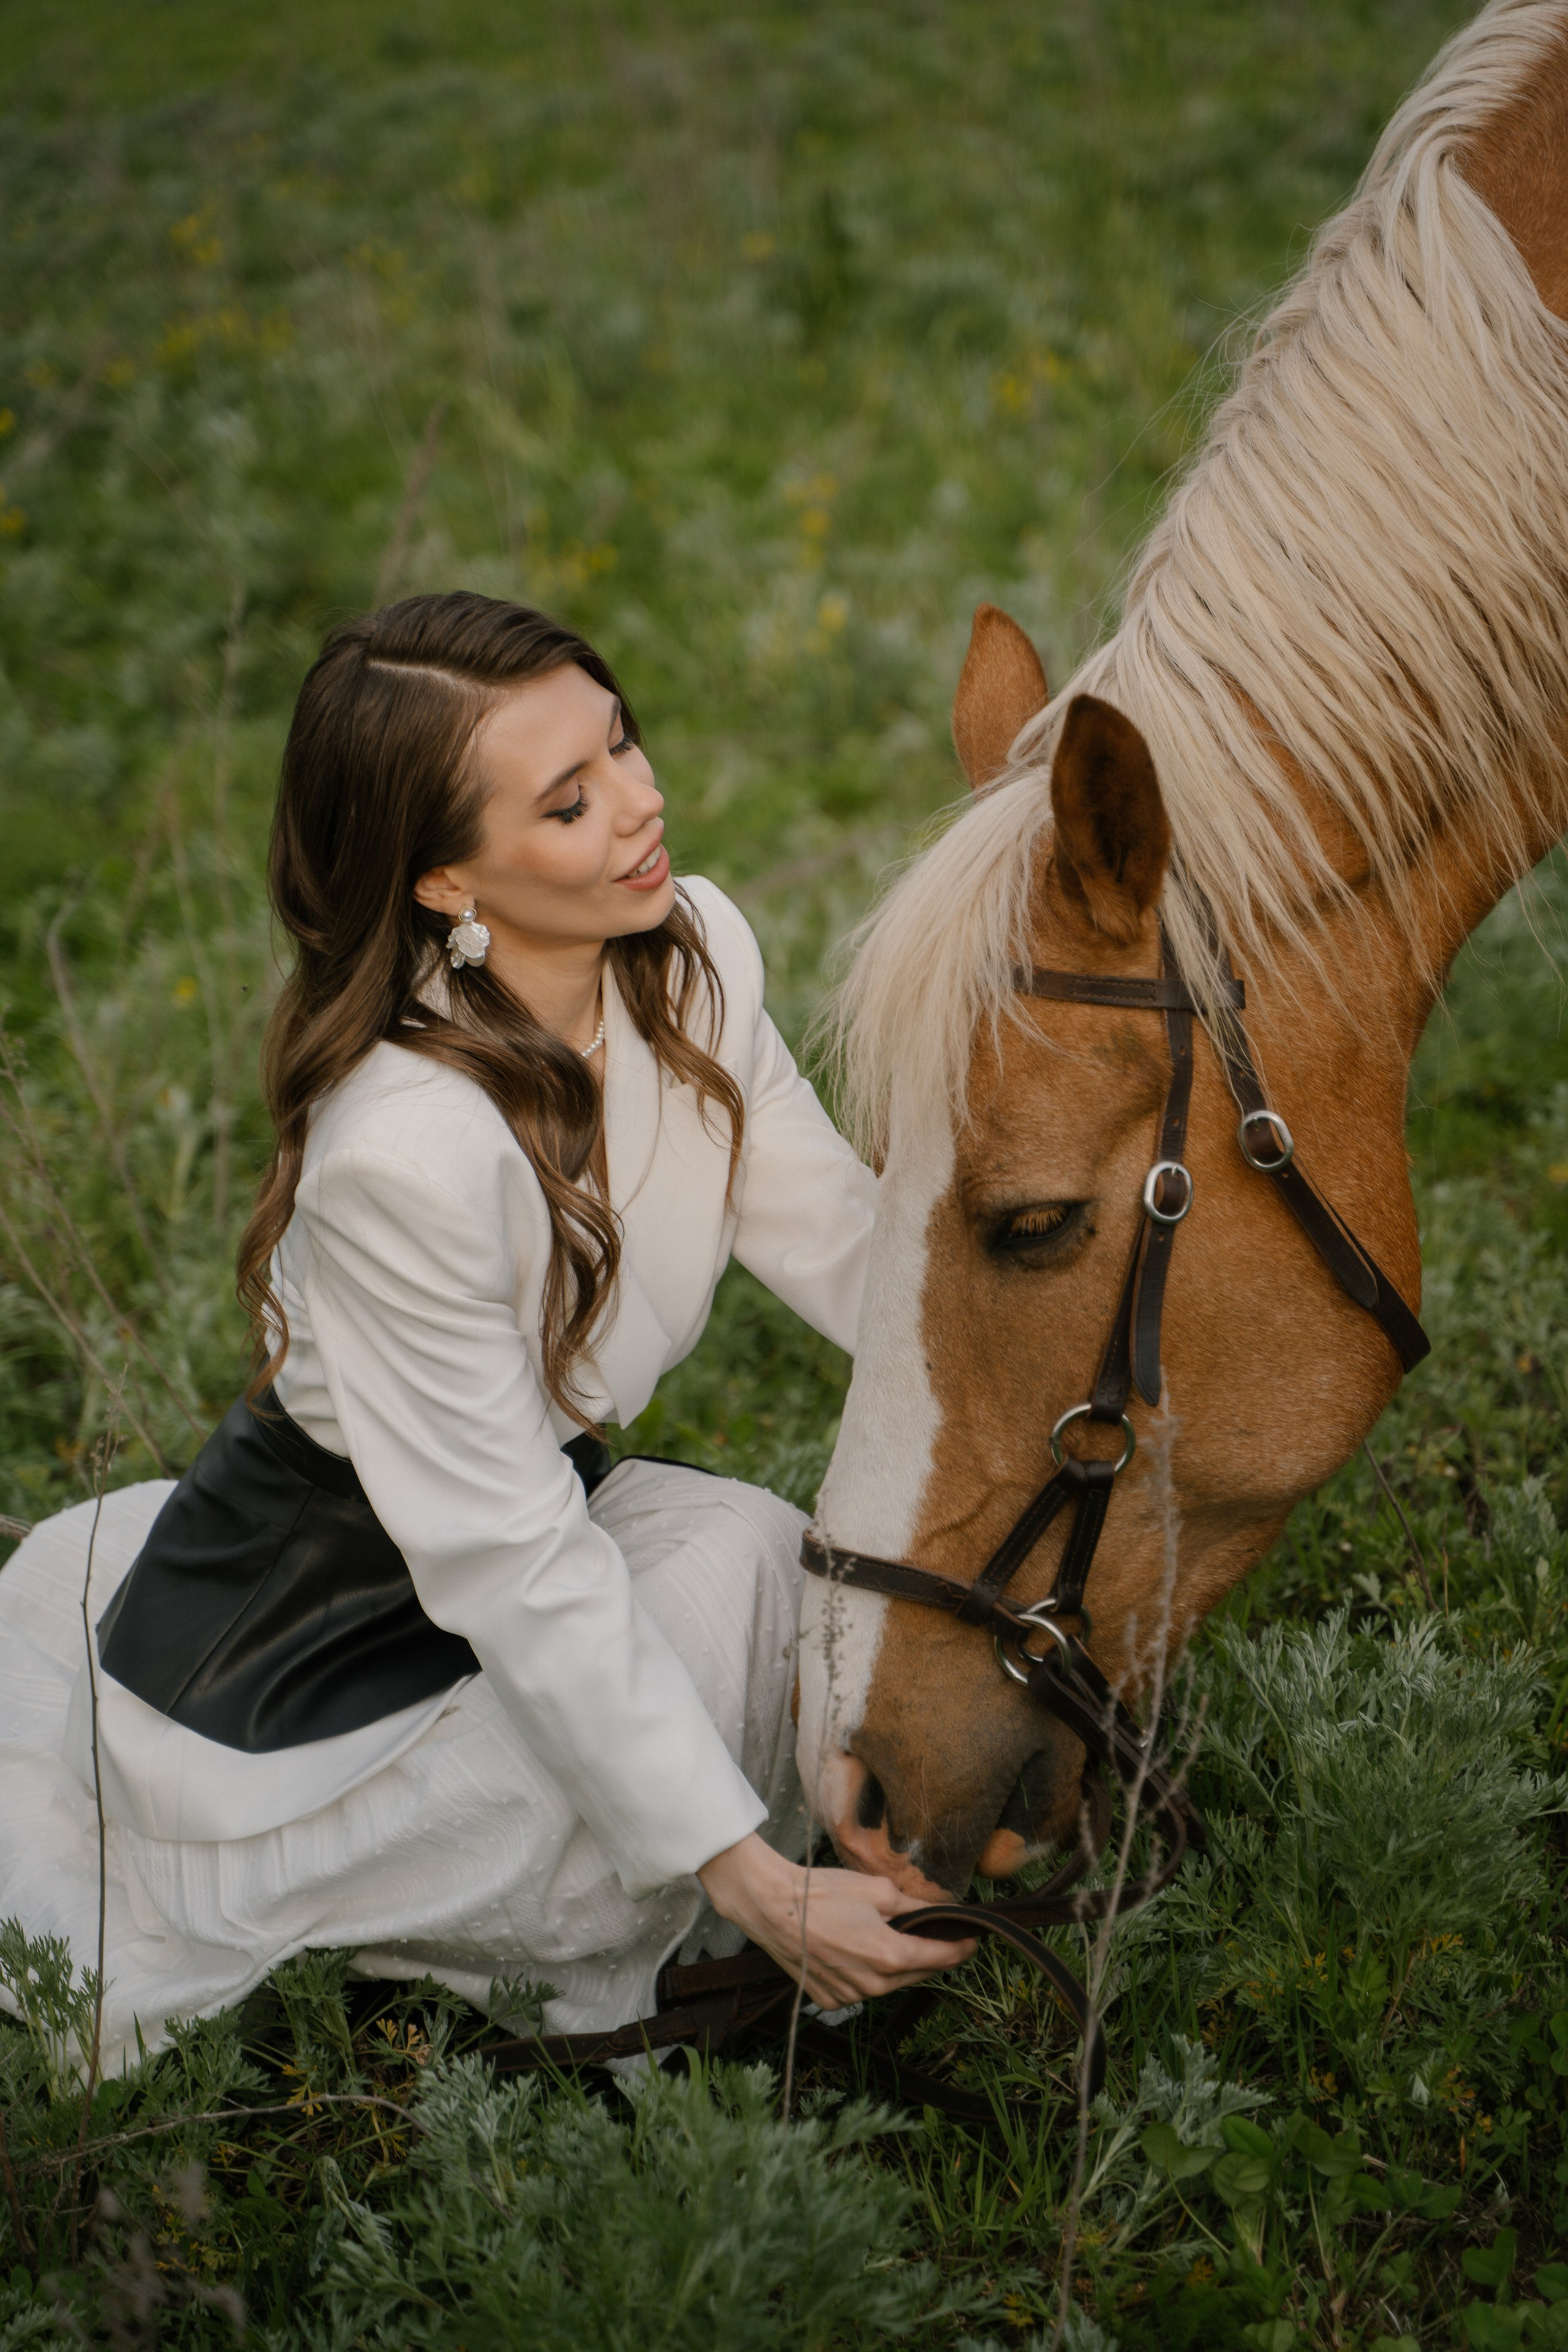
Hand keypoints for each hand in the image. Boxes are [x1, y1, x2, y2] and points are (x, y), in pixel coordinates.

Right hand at [697, 1833, 976, 2008]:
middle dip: (931, 1956)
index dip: (960, 1948)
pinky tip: (857, 1951)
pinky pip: (860, 1990)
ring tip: (894, 1940)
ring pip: (889, 1984)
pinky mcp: (829, 1999)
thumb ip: (915, 1906)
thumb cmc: (824, 1893)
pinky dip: (866, 1974)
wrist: (772, 1907)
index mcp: (892, 1956)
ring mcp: (850, 1996)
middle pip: (917, 1972)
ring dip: (897, 1966)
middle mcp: (875, 1985)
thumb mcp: (878, 1890)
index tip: (972, 1940)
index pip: (940, 1957)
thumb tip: (943, 1911)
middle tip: (939, 1937)